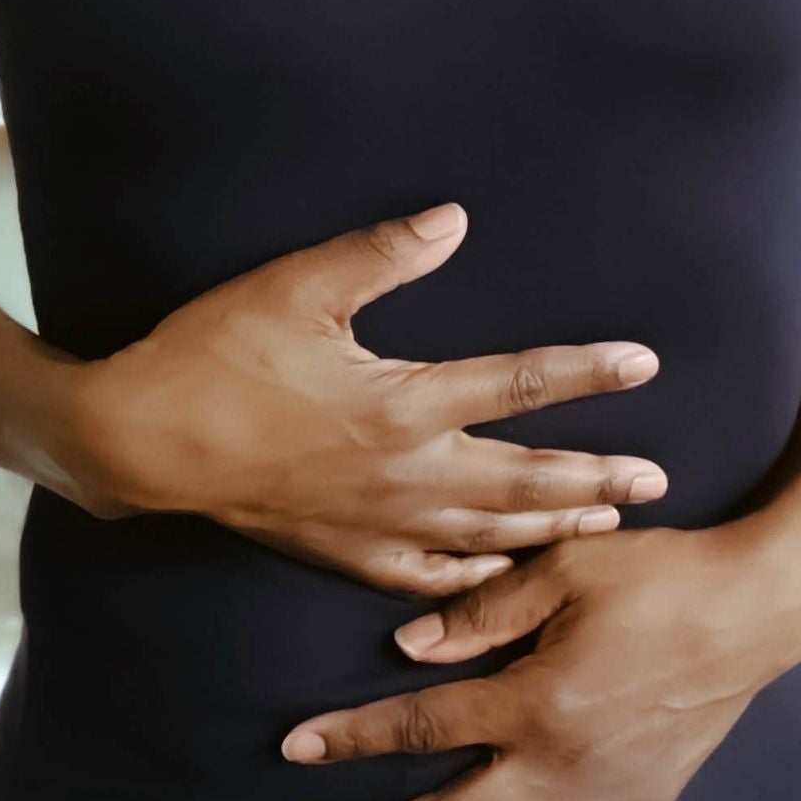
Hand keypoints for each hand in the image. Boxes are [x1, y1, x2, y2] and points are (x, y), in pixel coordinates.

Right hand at [56, 202, 670, 595]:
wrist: (140, 442)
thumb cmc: (214, 355)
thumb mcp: (296, 286)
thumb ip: (382, 254)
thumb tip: (454, 220)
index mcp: (403, 403)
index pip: (519, 383)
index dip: (588, 372)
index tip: (647, 365)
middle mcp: (404, 473)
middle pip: (524, 480)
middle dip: (597, 478)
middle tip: (659, 480)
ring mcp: (375, 521)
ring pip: (486, 535)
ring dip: (551, 527)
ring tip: (606, 525)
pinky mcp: (341, 550)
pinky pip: (425, 578)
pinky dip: (473, 580)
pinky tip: (498, 576)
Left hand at [279, 521, 800, 800]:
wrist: (754, 609)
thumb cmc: (657, 576)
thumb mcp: (564, 567)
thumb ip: (481, 611)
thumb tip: (407, 648)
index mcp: (527, 701)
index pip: (417, 725)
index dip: (350, 738)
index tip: (294, 750)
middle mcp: (555, 764)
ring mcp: (600, 798)